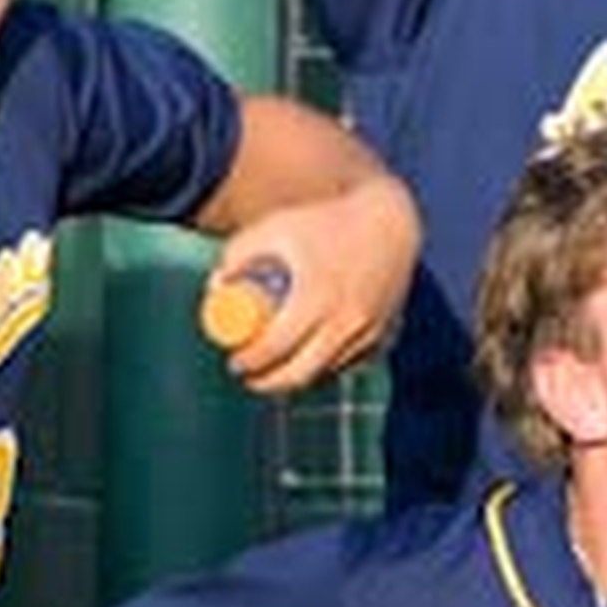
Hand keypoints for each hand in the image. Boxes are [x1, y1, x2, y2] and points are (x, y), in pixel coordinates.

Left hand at [198, 175, 416, 392]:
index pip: (273, 347)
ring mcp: (367, 332)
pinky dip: (325, 367)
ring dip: (296, 377)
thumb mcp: (276, 228)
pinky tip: (308, 359)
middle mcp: (345, 320)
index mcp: (316, 296)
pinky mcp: (382, 335)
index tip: (234, 361)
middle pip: (299, 374)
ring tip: (275, 368)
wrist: (390, 223)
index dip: (248, 361)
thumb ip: (238, 254)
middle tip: (249, 376)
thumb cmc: (326, 222)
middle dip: (268, 383)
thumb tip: (215, 288)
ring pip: (324, 372)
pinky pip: (348, 364)